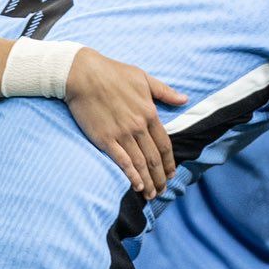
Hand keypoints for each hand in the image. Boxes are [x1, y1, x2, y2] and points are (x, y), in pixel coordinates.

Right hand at [63, 49, 186, 196]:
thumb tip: (185, 99)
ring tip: (151, 195)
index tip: (172, 174)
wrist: (83, 74)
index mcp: (150, 113)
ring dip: (148, 182)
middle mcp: (138, 127)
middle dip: (161, 177)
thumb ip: (165, 92)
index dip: (170, 162)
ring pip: (140, 163)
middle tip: (163, 190)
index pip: (165, 145)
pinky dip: (131, 176)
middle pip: (154, 158)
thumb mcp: (144, 78)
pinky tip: (137, 186)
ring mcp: (122, 134)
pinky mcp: (104, 139)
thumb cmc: (113, 73)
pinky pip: (122, 161)